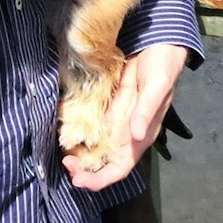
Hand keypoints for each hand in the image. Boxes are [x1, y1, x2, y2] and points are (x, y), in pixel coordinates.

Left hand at [65, 44, 187, 190]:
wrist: (157, 43)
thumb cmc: (163, 66)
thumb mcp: (157, 86)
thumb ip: (146, 111)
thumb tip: (136, 136)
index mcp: (139, 136)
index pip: (119, 168)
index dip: (100, 179)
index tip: (79, 179)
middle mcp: (123, 132)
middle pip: (100, 160)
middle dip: (81, 167)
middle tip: (64, 160)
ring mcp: (112, 119)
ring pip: (89, 143)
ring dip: (74, 146)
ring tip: (59, 141)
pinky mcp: (103, 104)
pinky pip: (84, 118)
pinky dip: (71, 120)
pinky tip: (60, 115)